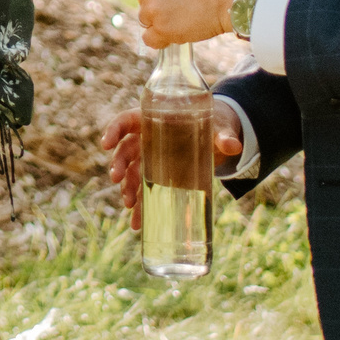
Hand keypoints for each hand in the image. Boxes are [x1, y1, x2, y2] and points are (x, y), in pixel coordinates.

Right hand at [99, 105, 243, 228]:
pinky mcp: (159, 175)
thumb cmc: (213, 122)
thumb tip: (233, 146)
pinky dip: (140, 205)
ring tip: (129, 204)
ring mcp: (151, 158)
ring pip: (131, 173)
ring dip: (127, 188)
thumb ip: (224, 136)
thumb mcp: (219, 126)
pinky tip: (138, 220)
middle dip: (118, 165)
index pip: (125, 121)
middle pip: (125, 150)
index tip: (106, 144)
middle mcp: (146, 139)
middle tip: (117, 179)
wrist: (218, 136)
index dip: (114, 131)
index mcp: (153, 119)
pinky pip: (144, 189)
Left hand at [121, 0, 257, 48]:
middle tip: (183, 3)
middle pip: (140, 2)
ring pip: (147, 20)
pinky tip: (180, 30)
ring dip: (162, 21)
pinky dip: (162, 38)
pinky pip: (150, 39)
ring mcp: (152, 8)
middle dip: (157, 4)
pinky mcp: (161, 29)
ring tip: (188, 14)